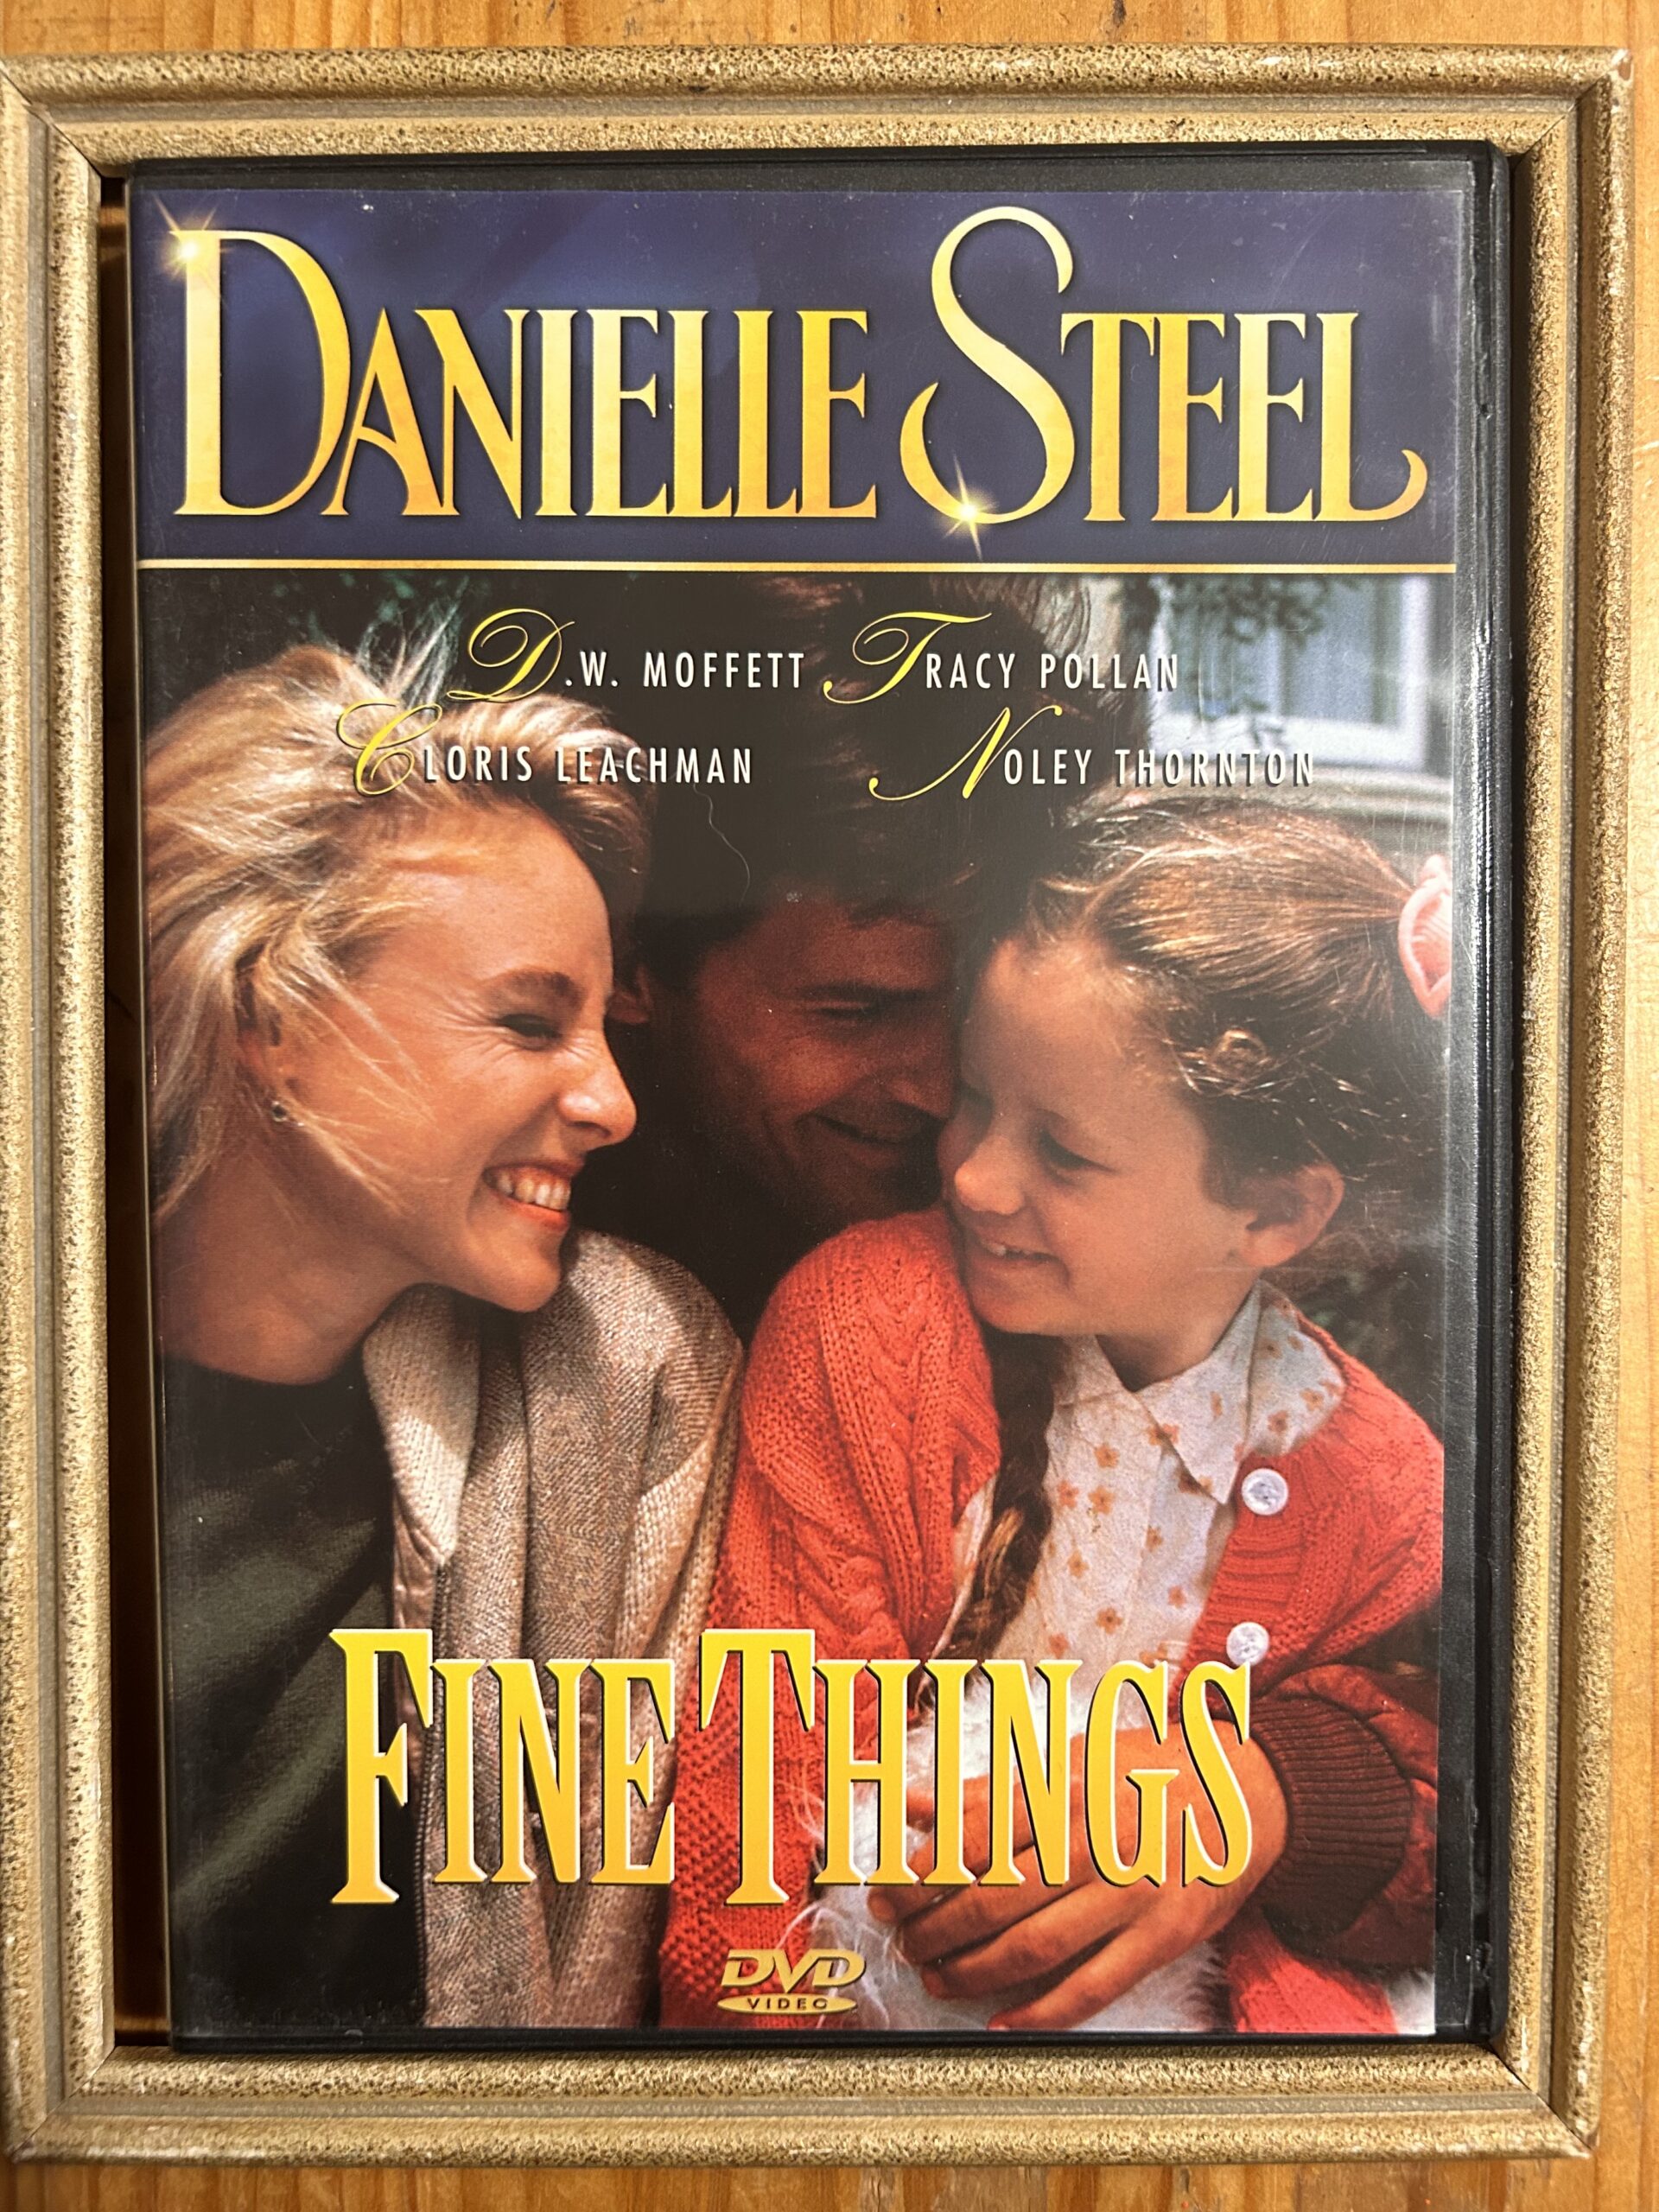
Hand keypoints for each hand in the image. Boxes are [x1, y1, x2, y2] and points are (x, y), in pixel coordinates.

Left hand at [866, 1726, 1286, 2030]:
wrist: (1245, 1794)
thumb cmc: (1143, 1770)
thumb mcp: (1068, 1759)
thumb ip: (990, 1788)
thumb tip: (913, 1805)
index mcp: (1065, 1789)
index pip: (972, 1839)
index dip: (919, 1872)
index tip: (886, 1890)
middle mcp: (1095, 1840)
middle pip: (994, 1898)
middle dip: (934, 1927)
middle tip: (901, 1940)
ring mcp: (1131, 1893)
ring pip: (1034, 1947)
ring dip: (972, 1971)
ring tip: (936, 1977)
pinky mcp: (1163, 1937)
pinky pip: (1093, 1985)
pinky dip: (1042, 2011)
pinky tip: (1002, 2020)